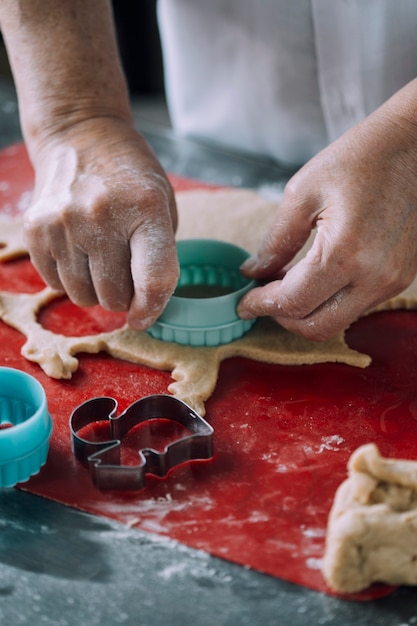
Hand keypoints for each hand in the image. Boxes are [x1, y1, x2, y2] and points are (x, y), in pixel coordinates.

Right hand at [24, 117, 178, 329]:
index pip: (153, 280)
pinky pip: (56, 285)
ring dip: (96, 290)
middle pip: (115, 296)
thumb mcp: (162, 205)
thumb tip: (146, 308)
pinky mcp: (35, 231)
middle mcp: (101, 216)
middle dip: (124, 297)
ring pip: (84, 297)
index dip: (152, 309)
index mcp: (146, 208)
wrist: (80, 135)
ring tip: (101, 259)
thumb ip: (159, 255)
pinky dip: (71, 279)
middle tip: (124, 273)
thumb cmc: (129, 176)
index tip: (145, 317)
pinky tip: (79, 251)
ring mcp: (63, 223)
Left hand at [238, 93, 416, 340]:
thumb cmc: (359, 159)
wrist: (414, 146)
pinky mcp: (401, 278)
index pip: (294, 303)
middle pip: (317, 327)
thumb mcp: (301, 193)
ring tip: (285, 283)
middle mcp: (375, 276)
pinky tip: (313, 277)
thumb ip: (275, 241)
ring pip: (337, 321)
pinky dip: (328, 301)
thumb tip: (253, 273)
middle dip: (282, 318)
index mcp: (346, 252)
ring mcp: (392, 280)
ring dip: (305, 311)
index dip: (261, 306)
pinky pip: (356, 306)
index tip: (243, 302)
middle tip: (261, 297)